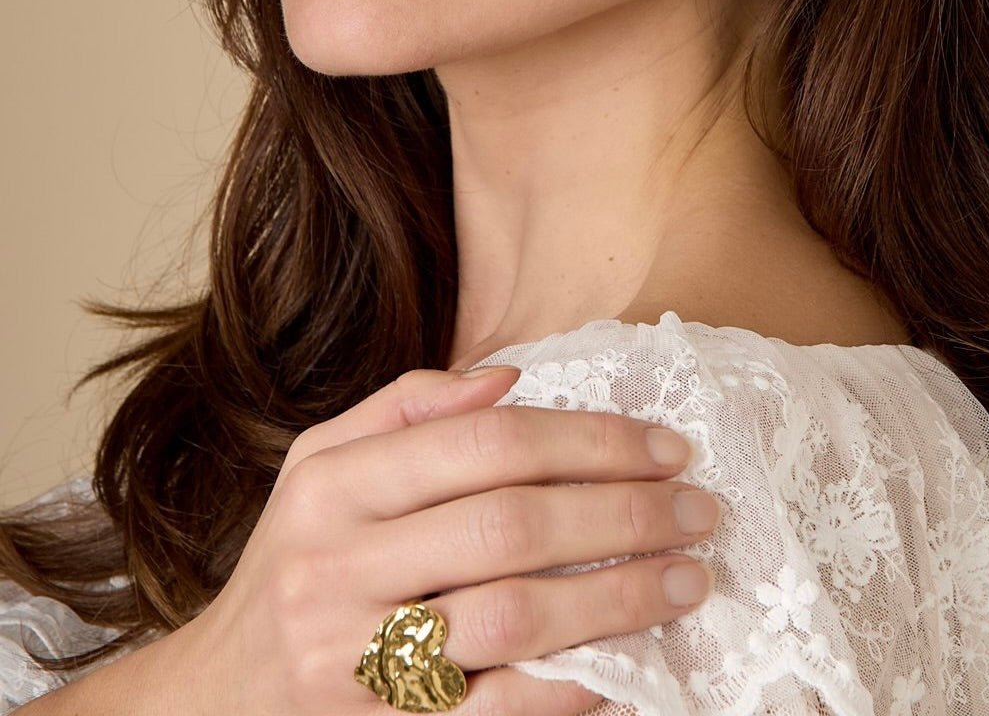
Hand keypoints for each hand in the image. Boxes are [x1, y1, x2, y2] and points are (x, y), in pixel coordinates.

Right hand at [171, 364, 718, 714]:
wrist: (218, 698)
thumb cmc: (297, 558)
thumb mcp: (322, 463)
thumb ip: (409, 410)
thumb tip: (511, 378)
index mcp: (333, 484)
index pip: (486, 443)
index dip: (589, 439)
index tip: (664, 446)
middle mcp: (338, 565)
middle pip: (511, 524)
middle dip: (622, 512)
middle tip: (699, 509)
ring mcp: (355, 659)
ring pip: (514, 614)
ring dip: (618, 596)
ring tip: (687, 579)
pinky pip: (497, 710)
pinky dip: (571, 684)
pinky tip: (628, 661)